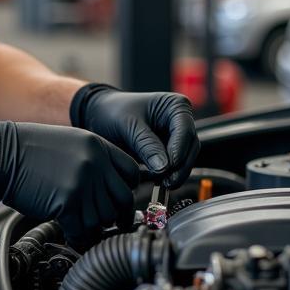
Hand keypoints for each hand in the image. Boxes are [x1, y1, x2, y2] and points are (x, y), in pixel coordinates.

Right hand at [0, 116, 139, 242]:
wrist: (0, 155)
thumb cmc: (27, 150)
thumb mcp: (69, 143)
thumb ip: (93, 161)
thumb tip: (107, 187)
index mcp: (97, 146)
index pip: (130, 173)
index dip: (127, 191)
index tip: (122, 202)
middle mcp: (94, 163)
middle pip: (121, 200)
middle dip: (117, 216)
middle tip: (113, 224)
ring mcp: (82, 183)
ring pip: (102, 219)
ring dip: (93, 227)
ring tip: (82, 227)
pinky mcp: (67, 203)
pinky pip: (83, 230)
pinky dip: (78, 237)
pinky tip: (71, 233)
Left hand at [70, 84, 199, 188]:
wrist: (99, 116)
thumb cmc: (113, 112)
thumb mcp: (128, 125)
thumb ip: (146, 145)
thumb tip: (164, 167)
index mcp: (176, 106)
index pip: (185, 131)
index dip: (179, 151)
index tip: (168, 167)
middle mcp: (181, 121)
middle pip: (190, 148)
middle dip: (179, 167)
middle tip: (167, 182)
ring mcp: (176, 138)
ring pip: (184, 160)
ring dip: (174, 174)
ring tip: (159, 183)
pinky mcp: (168, 152)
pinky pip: (173, 167)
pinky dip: (166, 175)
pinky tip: (154, 180)